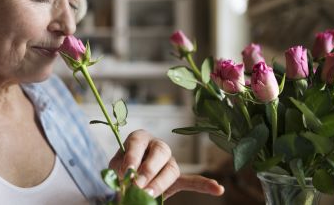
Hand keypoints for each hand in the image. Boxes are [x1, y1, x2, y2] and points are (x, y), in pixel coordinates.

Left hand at [108, 130, 223, 197]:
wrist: (128, 176)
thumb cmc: (122, 168)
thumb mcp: (115, 166)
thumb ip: (119, 170)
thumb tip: (125, 180)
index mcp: (140, 138)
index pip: (138, 142)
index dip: (131, 156)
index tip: (126, 171)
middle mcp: (157, 146)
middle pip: (160, 152)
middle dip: (148, 169)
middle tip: (137, 184)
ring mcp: (169, 161)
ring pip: (171, 169)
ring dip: (160, 182)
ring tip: (148, 194)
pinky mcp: (176, 178)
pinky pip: (191, 180)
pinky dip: (203, 185)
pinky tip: (217, 189)